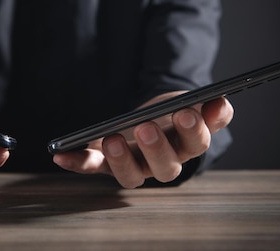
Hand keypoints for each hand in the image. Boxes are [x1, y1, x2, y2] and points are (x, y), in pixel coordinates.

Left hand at [52, 92, 233, 187]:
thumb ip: (209, 109)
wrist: (146, 119)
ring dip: (121, 160)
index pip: (196, 144)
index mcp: (186, 146)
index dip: (194, 130)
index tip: (188, 109)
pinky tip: (59, 154)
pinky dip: (75, 163)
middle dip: (156, 147)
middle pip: (165, 168)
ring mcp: (132, 166)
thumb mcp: (192, 104)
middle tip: (146, 126)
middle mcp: (161, 163)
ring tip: (112, 139)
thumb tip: (220, 103)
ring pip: (130, 176)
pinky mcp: (105, 164)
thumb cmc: (171, 114)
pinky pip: (90, 168)